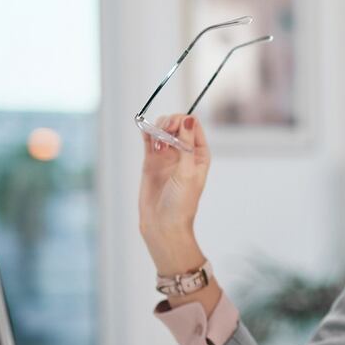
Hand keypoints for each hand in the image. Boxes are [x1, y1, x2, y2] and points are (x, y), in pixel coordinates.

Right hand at [138, 114, 210, 271]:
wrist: (163, 224)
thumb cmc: (181, 203)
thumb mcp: (187, 172)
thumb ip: (186, 145)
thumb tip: (187, 119)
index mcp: (199, 154)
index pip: (193, 126)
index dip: (183, 121)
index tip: (174, 128)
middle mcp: (184, 152)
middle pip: (177, 124)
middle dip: (169, 123)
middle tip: (163, 133)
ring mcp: (167, 155)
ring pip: (162, 130)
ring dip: (158, 128)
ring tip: (156, 142)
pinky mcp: (151, 161)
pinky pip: (149, 140)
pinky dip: (146, 132)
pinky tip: (145, 132)